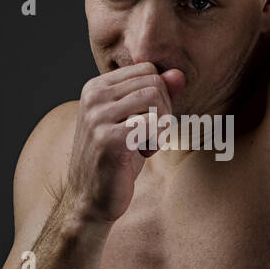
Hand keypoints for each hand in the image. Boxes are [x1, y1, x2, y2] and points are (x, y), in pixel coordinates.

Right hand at [64, 62, 185, 225]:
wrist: (90, 199)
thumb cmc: (117, 160)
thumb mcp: (138, 122)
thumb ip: (158, 96)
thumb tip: (179, 74)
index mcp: (96, 87)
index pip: (147, 69)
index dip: (160, 95)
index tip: (149, 122)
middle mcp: (93, 96)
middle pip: (153, 82)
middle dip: (164, 110)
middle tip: (152, 136)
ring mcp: (97, 116)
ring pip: (154, 98)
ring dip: (161, 125)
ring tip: (148, 144)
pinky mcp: (107, 138)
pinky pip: (151, 123)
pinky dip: (157, 140)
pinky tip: (144, 153)